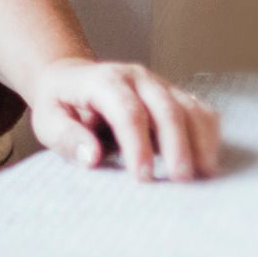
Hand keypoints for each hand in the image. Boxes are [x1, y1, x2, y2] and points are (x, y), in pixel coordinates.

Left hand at [27, 59, 221, 181]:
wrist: (71, 78)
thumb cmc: (61, 105)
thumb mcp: (48, 120)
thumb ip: (67, 137)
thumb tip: (91, 157)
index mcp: (103, 81)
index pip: (126, 110)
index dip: (137, 143)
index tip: (142, 177)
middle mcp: (137, 77)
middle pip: (166, 107)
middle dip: (177, 144)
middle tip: (181, 179)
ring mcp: (159, 84)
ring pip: (189, 107)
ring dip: (200, 140)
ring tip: (205, 174)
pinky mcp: (174, 95)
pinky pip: (200, 111)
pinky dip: (209, 135)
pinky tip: (209, 162)